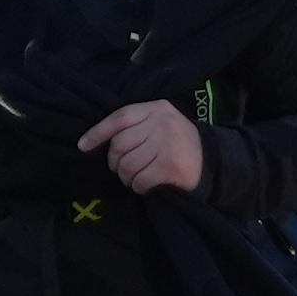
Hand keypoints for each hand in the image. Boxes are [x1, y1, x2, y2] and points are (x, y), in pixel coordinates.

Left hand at [80, 98, 206, 196]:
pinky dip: (138, 187)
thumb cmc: (179, 144)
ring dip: (126, 178)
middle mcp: (162, 123)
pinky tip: (146, 185)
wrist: (214, 162)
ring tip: (135, 178)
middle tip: (124, 170)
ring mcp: (167, 144)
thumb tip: (96, 141)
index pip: (120, 118)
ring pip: (127, 165)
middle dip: (115, 163)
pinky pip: (140, 180)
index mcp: (156, 108)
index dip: (97, 133)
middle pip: (119, 145)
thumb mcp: (161, 124)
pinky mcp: (170, 166)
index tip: (82, 146)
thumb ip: (136, 126)